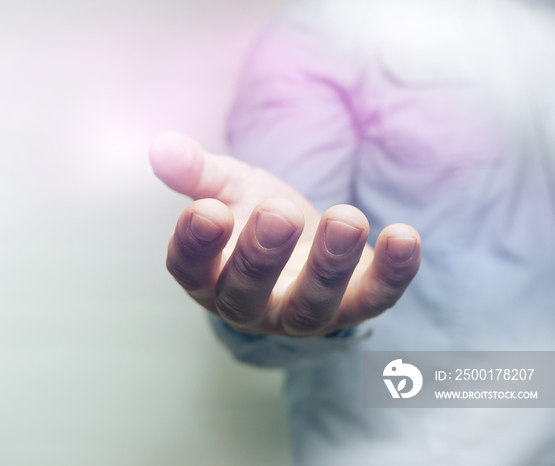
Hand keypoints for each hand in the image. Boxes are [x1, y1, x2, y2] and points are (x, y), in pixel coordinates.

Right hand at [149, 132, 420, 336]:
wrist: (308, 245)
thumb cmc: (259, 218)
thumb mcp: (229, 190)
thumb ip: (198, 172)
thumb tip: (161, 146)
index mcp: (210, 275)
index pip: (191, 269)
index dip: (195, 245)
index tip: (206, 211)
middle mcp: (250, 304)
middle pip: (247, 294)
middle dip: (261, 256)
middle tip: (278, 214)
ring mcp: (302, 312)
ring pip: (309, 306)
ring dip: (328, 266)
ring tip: (345, 219)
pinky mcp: (353, 307)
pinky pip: (373, 299)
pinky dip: (392, 273)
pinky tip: (404, 236)